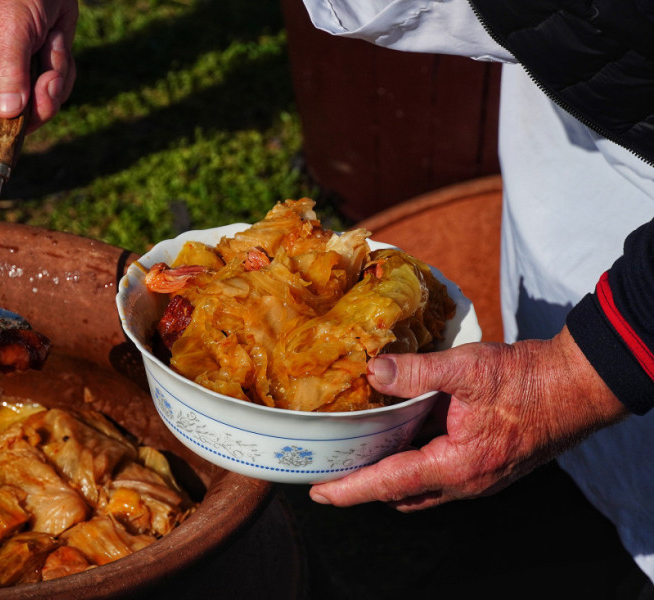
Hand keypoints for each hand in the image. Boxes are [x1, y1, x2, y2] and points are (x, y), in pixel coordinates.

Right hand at [0, 0, 77, 171]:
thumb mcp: (10, 30)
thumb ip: (8, 71)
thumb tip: (7, 115)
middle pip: (4, 126)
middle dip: (32, 112)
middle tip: (48, 84)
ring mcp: (17, 81)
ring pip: (37, 113)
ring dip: (53, 87)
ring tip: (52, 50)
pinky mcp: (40, 76)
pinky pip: (56, 95)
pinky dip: (63, 75)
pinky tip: (57, 46)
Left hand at [310, 326, 627, 510]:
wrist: (578, 386)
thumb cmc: (527, 379)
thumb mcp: (466, 368)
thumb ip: (415, 372)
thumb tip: (372, 371)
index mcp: (456, 466)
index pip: (389, 484)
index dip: (350, 489)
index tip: (319, 493)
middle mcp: (466, 482)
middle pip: (401, 493)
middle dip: (365, 485)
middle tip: (332, 470)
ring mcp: (479, 479)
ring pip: (422, 487)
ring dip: (391, 475)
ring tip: (360, 454)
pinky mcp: (487, 467)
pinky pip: (440, 474)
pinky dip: (415, 462)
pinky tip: (402, 435)